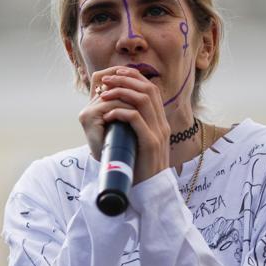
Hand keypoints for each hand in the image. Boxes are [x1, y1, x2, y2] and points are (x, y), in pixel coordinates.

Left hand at [78, 67, 169, 183]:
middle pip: (148, 88)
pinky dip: (120, 113)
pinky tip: (108, 116)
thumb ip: (136, 127)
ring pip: (143, 99)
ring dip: (120, 93)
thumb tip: (119, 112)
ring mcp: (158, 133)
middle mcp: (162, 123)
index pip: (151, 89)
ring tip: (103, 96)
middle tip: (106, 80)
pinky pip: (136, 119)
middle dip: (125, 80)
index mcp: (160, 121)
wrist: (151, 191)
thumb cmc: (141, 168)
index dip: (133, 77)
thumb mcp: (140, 143)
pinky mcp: (150, 143)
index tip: (115, 74)